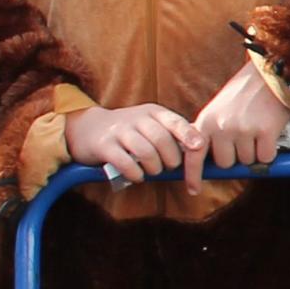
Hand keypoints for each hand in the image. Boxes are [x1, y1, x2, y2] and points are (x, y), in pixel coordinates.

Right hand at [67, 103, 198, 178]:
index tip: (199, 147)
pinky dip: (135, 173)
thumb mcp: (150, 125)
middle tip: (169, 167)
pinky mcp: (104, 146)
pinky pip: (125, 162)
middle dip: (170, 159)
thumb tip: (200, 148)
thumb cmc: (129, 131)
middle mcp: (137, 118)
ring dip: (154, 167)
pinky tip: (137, 176)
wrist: (88, 128)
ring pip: (145, 152)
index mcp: (152, 113)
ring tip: (152, 171)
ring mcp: (119, 131)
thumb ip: (171, 133)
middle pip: (162, 140)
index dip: (189, 135)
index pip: (175, 121)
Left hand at [187, 59, 289, 173]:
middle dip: (236, 156)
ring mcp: (243, 130)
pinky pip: (266, 157)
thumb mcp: (218, 109)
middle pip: (226, 164)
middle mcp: (222, 127)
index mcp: (206, 121)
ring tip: (257, 129)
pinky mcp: (265, 131)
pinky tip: (269, 132)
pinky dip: (269, 150)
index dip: (193, 175)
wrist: (270, 73)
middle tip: (244, 136)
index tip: (193, 190)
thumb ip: (210, 133)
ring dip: (254, 151)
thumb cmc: (244, 93)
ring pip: (247, 162)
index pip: (193, 155)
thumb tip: (209, 163)